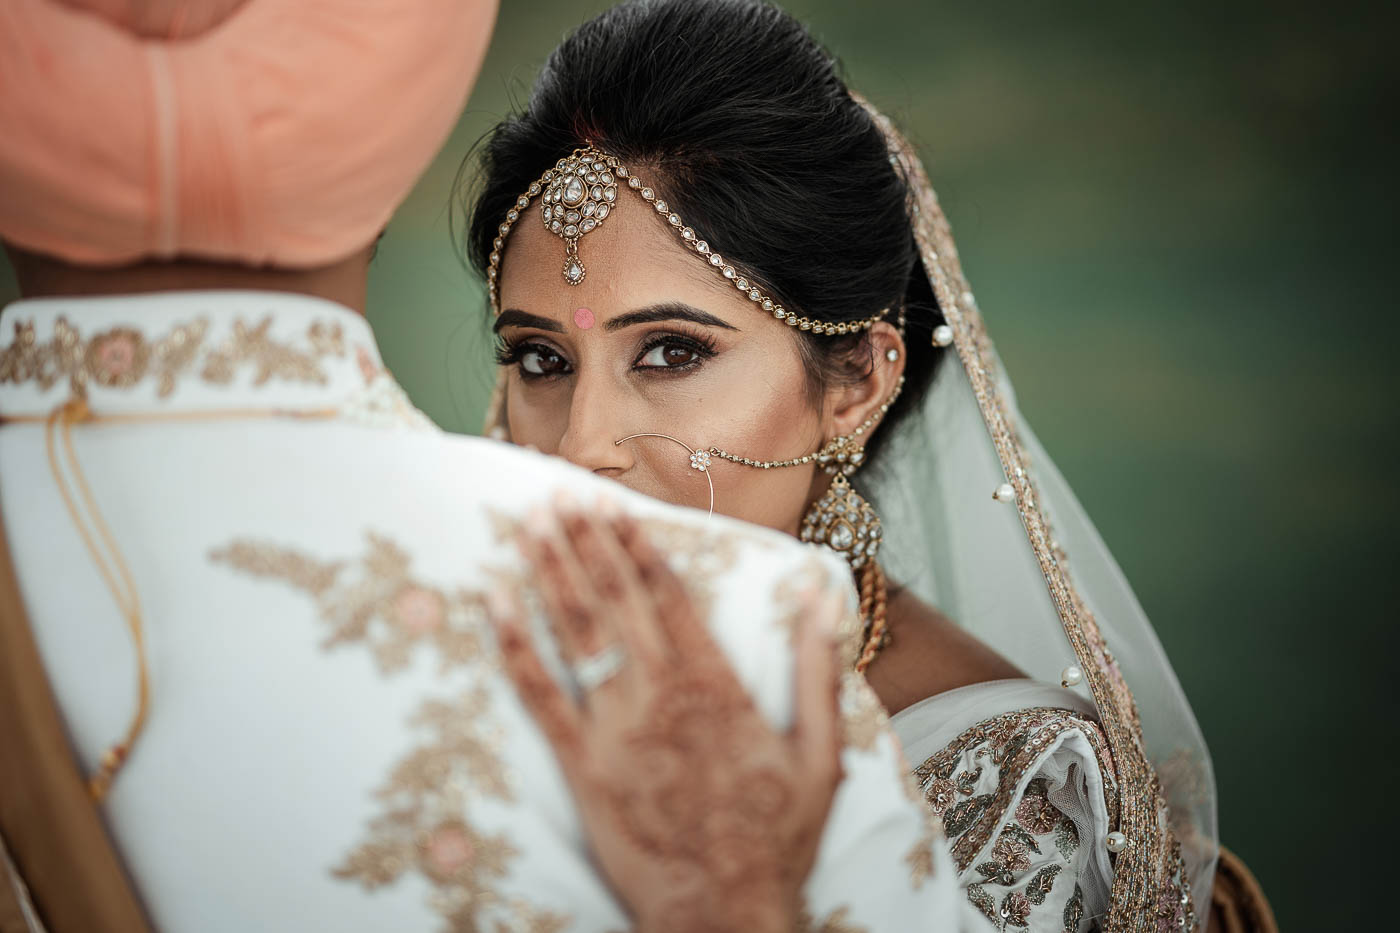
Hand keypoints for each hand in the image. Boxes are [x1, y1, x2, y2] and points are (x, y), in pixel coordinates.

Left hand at [486, 500, 845, 932]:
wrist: (723, 910)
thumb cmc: (775, 836)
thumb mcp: (820, 754)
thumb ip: (815, 672)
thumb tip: (821, 600)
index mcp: (716, 685)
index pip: (669, 597)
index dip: (638, 547)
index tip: (616, 507)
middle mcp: (660, 694)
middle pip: (616, 601)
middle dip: (587, 542)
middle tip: (560, 493)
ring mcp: (616, 729)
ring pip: (575, 634)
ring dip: (549, 572)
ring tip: (528, 524)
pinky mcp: (581, 765)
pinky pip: (540, 694)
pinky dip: (514, 643)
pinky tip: (494, 601)